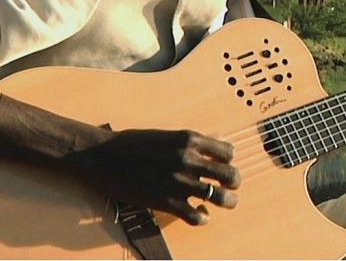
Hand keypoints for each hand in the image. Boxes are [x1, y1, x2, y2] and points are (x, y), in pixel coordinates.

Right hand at [66, 128, 239, 225]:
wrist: (102, 157)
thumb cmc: (133, 143)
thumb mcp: (168, 135)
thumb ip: (195, 140)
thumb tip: (219, 140)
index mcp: (189, 139)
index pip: (228, 152)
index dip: (228, 161)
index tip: (222, 166)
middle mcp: (188, 159)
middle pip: (230, 174)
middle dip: (234, 182)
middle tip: (231, 187)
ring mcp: (178, 181)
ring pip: (219, 197)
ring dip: (228, 201)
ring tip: (227, 203)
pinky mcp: (166, 202)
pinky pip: (195, 216)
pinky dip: (202, 218)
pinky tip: (199, 215)